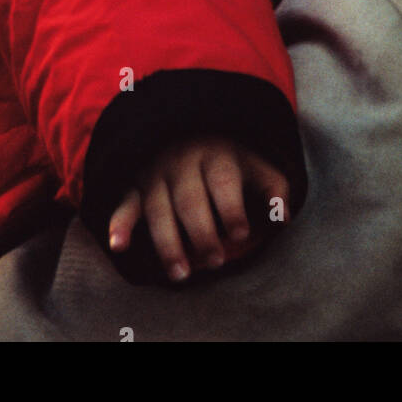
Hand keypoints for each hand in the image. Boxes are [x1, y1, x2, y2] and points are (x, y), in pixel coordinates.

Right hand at [107, 136, 289, 281]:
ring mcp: (156, 174)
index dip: (232, 210)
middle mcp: (183, 163)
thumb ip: (274, 189)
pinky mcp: (136, 186)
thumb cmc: (227, 158)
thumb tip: (283, 218)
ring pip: (158, 210)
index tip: (240, 234)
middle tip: (215, 262)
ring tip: (181, 275)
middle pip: (190, 201)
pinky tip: (118, 246)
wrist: (185, 127)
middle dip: (202, 234)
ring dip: (167, 243)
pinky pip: (125, 204)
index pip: (223, 183)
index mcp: (217, 156)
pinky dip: (119, 224)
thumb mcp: (254, 164)